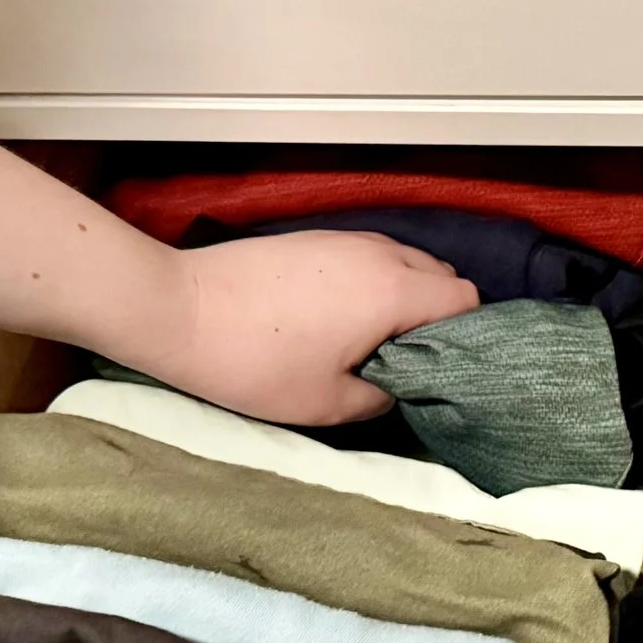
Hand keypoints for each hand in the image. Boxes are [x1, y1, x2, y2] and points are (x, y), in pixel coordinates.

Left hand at [132, 230, 480, 424]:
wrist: (177, 310)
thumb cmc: (253, 361)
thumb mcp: (327, 404)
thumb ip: (381, 397)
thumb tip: (398, 389)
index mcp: (393, 290)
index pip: (465, 299)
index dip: (465, 335)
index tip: (442, 367)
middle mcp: (378, 254)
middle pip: (440, 274)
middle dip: (437, 314)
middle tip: (410, 359)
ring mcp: (343, 240)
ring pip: (403, 262)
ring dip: (404, 296)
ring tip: (375, 339)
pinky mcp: (312, 238)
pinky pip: (368, 257)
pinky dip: (372, 282)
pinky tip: (341, 317)